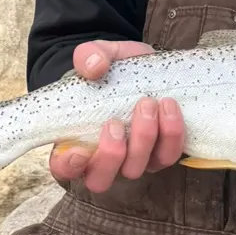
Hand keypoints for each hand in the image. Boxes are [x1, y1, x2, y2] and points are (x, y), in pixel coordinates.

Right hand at [48, 40, 186, 192]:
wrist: (140, 65)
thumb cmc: (109, 68)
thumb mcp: (96, 55)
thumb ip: (88, 56)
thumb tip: (94, 66)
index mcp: (75, 139)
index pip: (64, 168)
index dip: (69, 166)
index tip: (78, 149)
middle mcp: (103, 158)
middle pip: (100, 180)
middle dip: (111, 155)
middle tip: (116, 122)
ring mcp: (134, 159)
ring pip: (137, 168)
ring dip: (144, 138)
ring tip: (148, 103)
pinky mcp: (161, 152)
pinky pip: (168, 156)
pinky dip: (171, 134)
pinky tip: (169, 106)